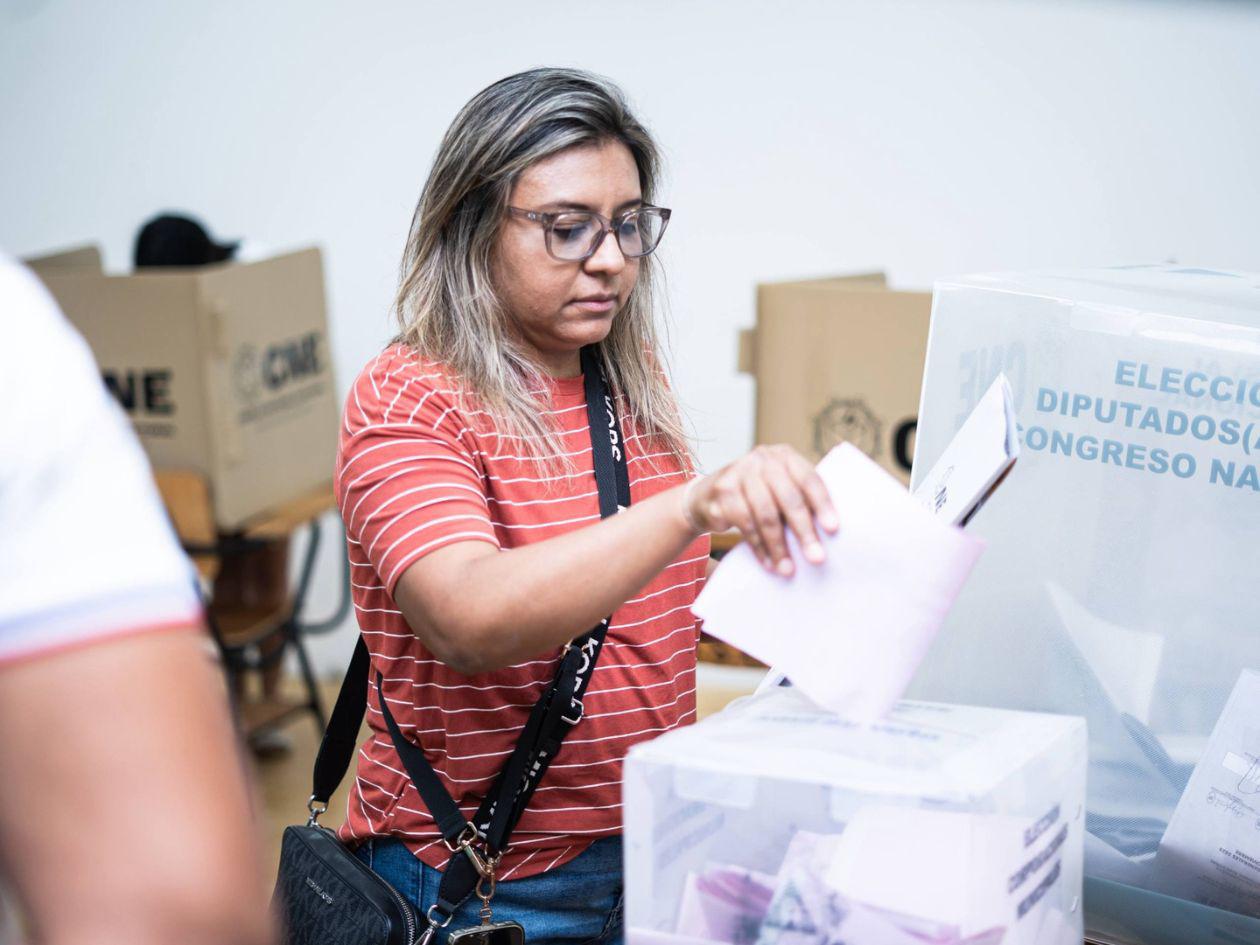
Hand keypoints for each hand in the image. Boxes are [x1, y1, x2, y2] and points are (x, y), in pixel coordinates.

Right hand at [684, 444, 838, 575]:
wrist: (707, 496)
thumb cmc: (755, 495)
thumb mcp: (778, 488)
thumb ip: (799, 500)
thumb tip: (828, 534)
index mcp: (784, 456)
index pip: (808, 478)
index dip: (822, 504)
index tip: (833, 529)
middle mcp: (762, 459)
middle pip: (788, 498)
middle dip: (804, 531)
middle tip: (816, 558)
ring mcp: (740, 473)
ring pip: (766, 514)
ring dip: (779, 546)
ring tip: (788, 569)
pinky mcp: (723, 492)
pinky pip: (746, 524)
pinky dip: (759, 547)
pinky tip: (768, 562)